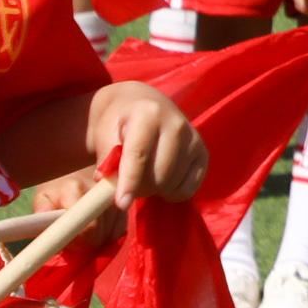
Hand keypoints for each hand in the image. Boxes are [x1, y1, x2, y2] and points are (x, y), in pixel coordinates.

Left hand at [83, 81, 205, 201]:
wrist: (143, 103)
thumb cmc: (118, 121)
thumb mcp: (104, 133)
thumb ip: (106, 160)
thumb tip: (110, 189)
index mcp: (148, 114)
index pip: (139, 154)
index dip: (129, 182)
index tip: (121, 204)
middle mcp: (176, 124)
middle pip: (158, 175)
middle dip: (139, 188)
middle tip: (127, 183)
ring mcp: (193, 139)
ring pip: (172, 184)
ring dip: (154, 190)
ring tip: (143, 177)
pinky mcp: (203, 153)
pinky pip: (188, 189)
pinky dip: (172, 192)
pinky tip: (161, 180)